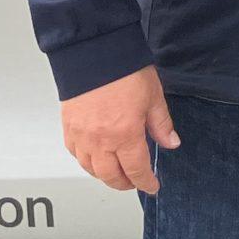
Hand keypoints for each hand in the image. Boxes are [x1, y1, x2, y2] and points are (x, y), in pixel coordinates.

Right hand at [60, 65, 177, 194]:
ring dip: (105, 175)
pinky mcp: (68, 127)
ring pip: (90, 169)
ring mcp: (81, 136)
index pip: (136, 170)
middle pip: (111, 176)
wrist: (94, 52)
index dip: (146, 182)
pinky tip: (95, 157)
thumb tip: (171, 142)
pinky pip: (76, 154)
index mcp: (125, 134)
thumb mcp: (153, 97)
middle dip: (125, 184)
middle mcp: (101, 140)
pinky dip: (86, 161)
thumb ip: (161, 124)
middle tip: (135, 182)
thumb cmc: (124, 70)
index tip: (152, 186)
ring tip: (116, 172)